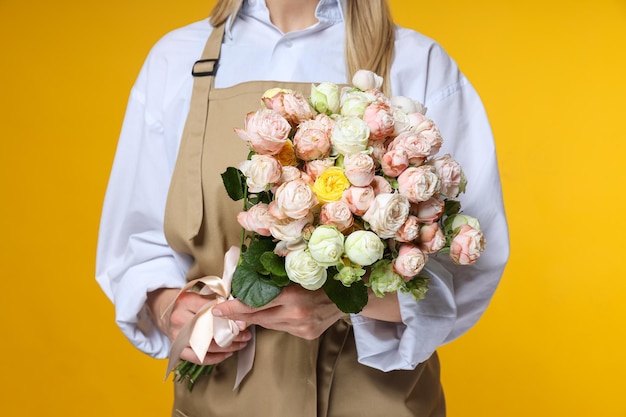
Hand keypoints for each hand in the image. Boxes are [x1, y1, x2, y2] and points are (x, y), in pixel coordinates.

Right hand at [146, 288, 251, 364]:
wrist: (166, 313)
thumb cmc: (188, 303)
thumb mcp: (200, 295)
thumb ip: (217, 301)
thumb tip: (239, 313)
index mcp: (186, 301)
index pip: (211, 311)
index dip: (229, 318)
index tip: (243, 323)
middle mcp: (179, 319)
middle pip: (210, 330)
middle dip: (231, 335)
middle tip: (246, 335)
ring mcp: (177, 336)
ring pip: (206, 347)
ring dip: (227, 348)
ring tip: (241, 344)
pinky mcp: (177, 349)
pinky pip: (198, 359)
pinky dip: (215, 358)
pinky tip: (227, 354)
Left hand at [211, 285, 345, 339]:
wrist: (349, 295)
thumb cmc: (322, 277)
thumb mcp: (298, 272)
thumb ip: (276, 277)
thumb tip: (251, 276)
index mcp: (293, 295)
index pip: (256, 304)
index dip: (235, 307)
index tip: (218, 308)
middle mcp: (297, 314)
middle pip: (259, 317)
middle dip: (239, 314)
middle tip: (222, 311)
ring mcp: (302, 327)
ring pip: (269, 324)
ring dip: (257, 317)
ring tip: (245, 310)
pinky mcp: (307, 334)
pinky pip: (282, 327)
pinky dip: (275, 319)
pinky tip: (275, 312)